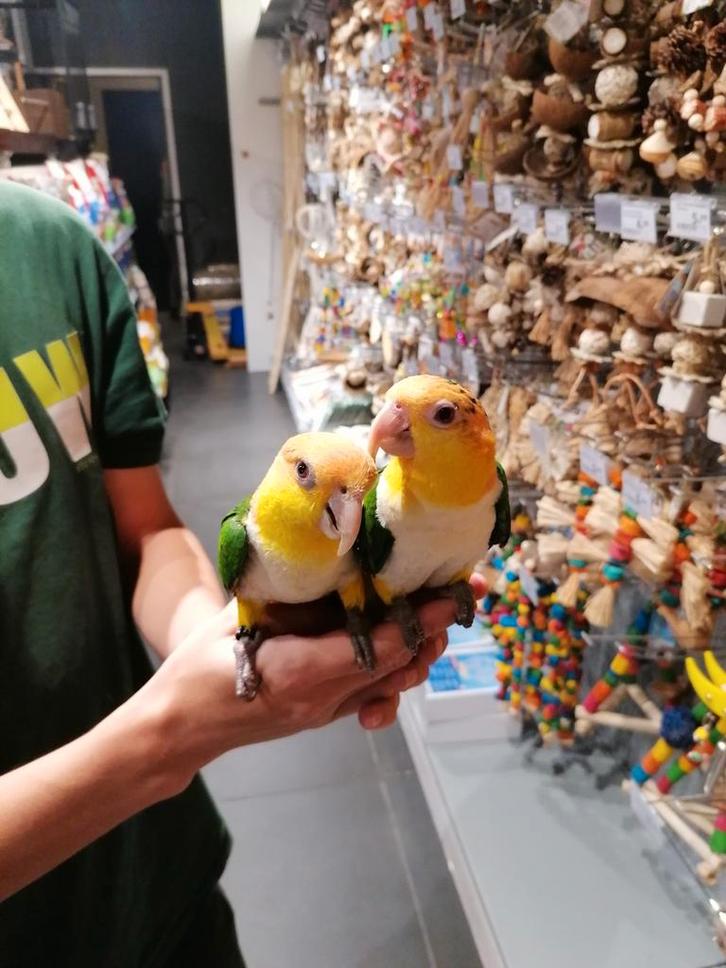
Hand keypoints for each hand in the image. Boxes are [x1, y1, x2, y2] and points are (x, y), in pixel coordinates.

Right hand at [134, 576, 483, 793]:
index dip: (422, 620)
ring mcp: (326, 712)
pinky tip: (410, 642)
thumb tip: (327, 554)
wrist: (179, 728)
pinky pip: (373, 691)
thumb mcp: (235, 617)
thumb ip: (283, 593)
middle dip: (436, 627)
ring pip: (392, 681)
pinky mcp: (324, 714)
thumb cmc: (197, 667)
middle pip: (398, 665)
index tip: (452, 591)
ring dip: (423, 646)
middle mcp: (324, 699)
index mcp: (301, 673)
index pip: (380, 648)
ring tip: (446, 609)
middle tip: (465, 589)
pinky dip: (397, 666)